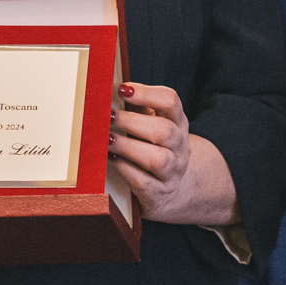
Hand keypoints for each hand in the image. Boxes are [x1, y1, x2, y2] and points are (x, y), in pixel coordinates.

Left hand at [109, 82, 239, 226]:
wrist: (173, 191)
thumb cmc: (154, 150)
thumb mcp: (153, 127)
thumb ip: (137, 110)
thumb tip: (105, 91)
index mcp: (177, 123)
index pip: (170, 101)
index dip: (147, 93)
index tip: (122, 89)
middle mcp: (179, 147)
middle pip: (164, 131)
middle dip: (133, 122)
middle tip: (108, 117)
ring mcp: (172, 173)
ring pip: (158, 159)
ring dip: (129, 147)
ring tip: (108, 139)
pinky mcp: (159, 194)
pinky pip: (143, 182)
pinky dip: (125, 169)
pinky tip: (111, 159)